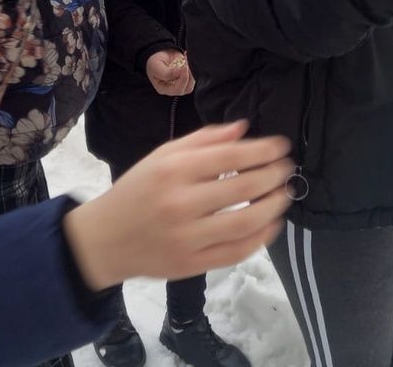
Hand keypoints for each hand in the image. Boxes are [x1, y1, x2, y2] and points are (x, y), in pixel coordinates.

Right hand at [63, 121, 292, 290]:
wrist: (105, 239)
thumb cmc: (137, 191)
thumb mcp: (161, 156)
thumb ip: (203, 140)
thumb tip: (242, 129)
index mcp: (173, 170)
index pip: (229, 156)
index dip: (262, 150)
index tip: (282, 147)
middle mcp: (180, 203)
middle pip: (242, 187)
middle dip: (273, 176)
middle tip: (287, 170)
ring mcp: (187, 237)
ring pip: (244, 222)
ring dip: (273, 207)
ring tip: (285, 195)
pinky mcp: (191, 264)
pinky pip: (235, 252)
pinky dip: (260, 238)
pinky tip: (271, 224)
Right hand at [147, 49, 194, 96]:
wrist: (158, 53)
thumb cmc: (154, 61)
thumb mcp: (156, 66)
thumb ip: (166, 73)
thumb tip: (180, 73)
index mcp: (163, 88)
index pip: (177, 90)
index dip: (183, 79)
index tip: (184, 67)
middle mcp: (173, 88)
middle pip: (187, 88)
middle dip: (189, 76)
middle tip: (186, 63)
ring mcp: (180, 82)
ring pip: (192, 82)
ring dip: (191, 70)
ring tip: (185, 58)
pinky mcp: (186, 76)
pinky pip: (193, 74)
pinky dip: (192, 66)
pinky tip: (186, 57)